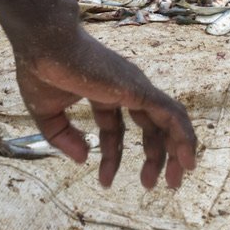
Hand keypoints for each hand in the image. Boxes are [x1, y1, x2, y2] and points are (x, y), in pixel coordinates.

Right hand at [11, 24, 197, 188]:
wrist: (45, 43)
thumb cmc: (42, 70)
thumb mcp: (47, 114)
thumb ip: (64, 137)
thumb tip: (83, 158)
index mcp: (103, 92)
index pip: (114, 129)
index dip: (112, 157)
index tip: (105, 182)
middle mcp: (125, 89)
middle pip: (150, 126)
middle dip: (154, 156)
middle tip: (152, 185)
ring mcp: (136, 88)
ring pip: (168, 122)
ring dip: (175, 152)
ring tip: (173, 182)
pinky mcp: (141, 90)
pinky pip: (173, 115)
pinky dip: (184, 138)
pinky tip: (187, 161)